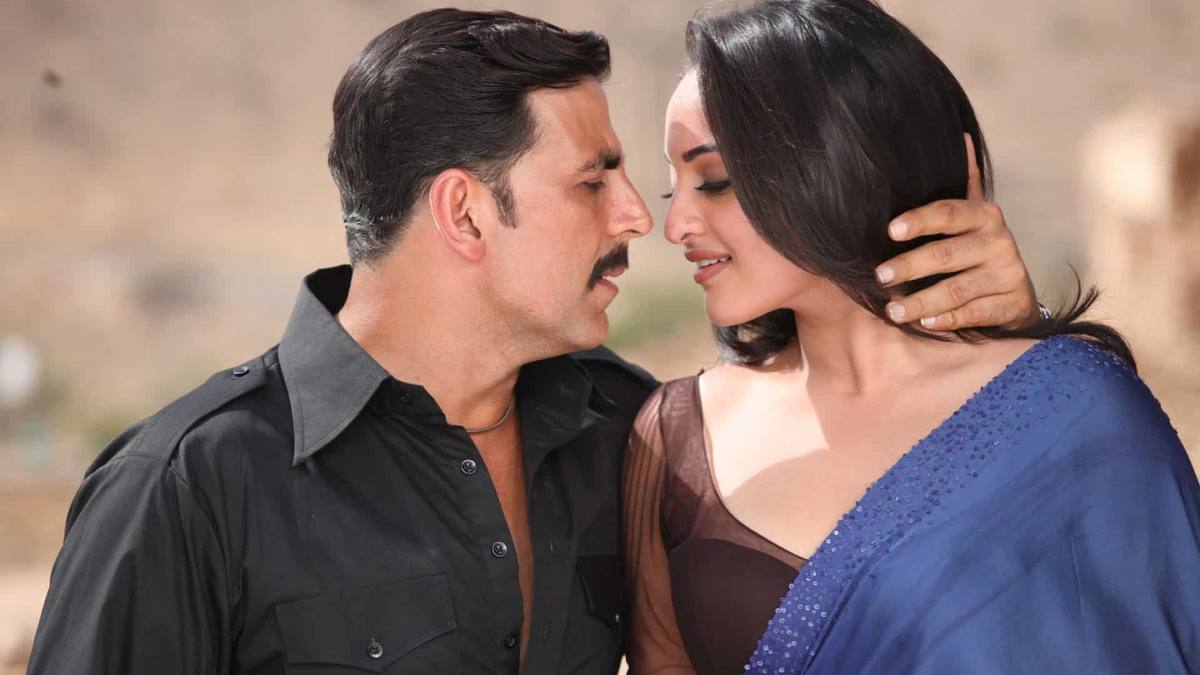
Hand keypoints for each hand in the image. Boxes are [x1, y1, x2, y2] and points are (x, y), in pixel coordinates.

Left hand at [874, 134, 1038, 329]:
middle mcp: (1000, 242)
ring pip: (957, 289)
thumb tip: (960, 136)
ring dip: (921, 301)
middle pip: (947, 254)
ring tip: (892, 310)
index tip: (890, 230)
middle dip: (910, 266)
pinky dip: (947, 319)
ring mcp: (1008, 274)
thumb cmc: (976, 251)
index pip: (948, 212)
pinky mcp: (1012, 305)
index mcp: (984, 215)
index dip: (919, 220)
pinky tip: (924, 323)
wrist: (1015, 293)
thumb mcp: (969, 218)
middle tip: (880, 276)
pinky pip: (973, 313)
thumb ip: (962, 184)